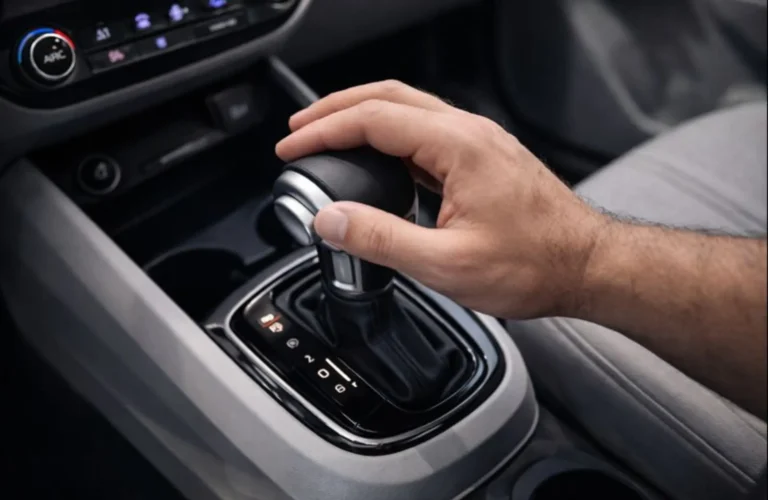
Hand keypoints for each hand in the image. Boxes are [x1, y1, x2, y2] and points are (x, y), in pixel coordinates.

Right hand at [276, 81, 607, 317]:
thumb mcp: (446, 264)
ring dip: (363, 116)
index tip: (292, 147)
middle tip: (299, 129)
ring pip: (409, 108)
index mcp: (459, 147)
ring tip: (328, 136)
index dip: (324, 131)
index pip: (373, 119)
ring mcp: (479, 142)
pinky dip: (390, 135)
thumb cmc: (535, 264)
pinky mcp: (484, 158)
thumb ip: (381, 238)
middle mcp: (470, 133)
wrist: (588, 266)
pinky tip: (377, 158)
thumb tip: (331, 219)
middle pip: (389, 96)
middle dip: (336, 109)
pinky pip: (426, 131)